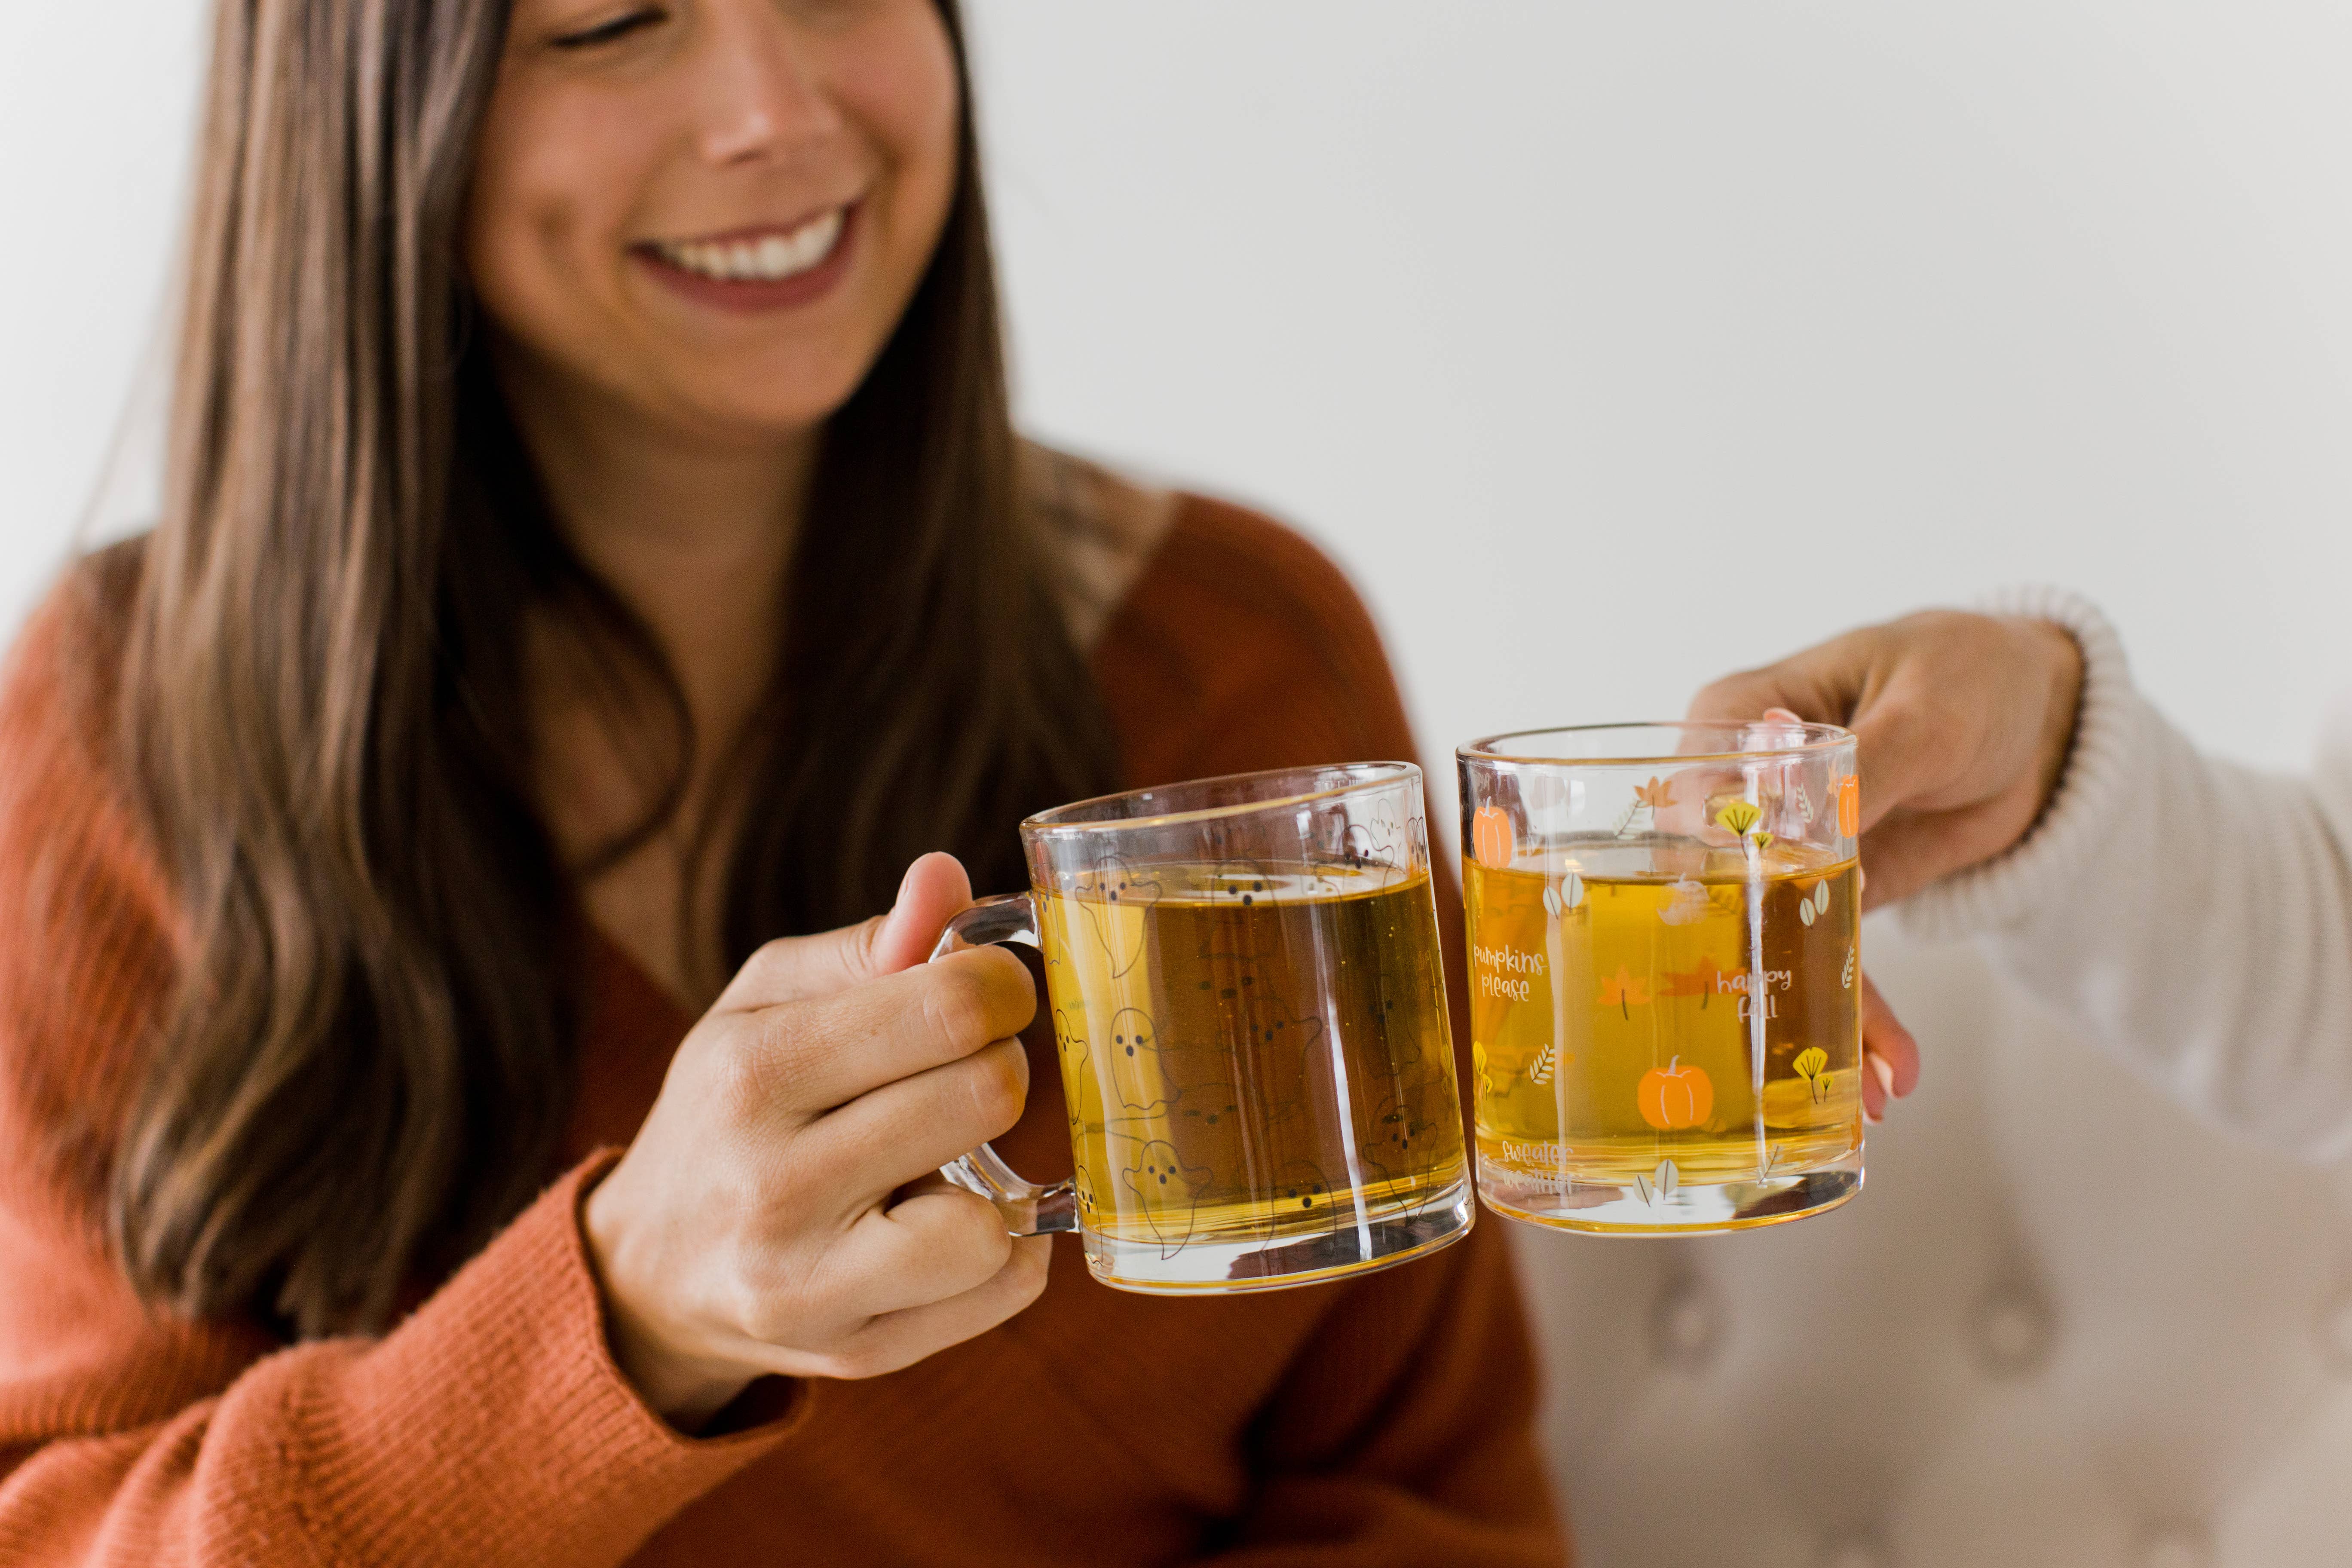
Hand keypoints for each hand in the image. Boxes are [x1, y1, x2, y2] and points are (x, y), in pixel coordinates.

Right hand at [583, 853, 1047, 1429]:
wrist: (649, 1270)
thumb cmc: (731, 1107)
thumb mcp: (768, 1001)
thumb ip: (871, 941)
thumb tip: (946, 879)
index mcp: (750, 1072)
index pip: (946, 1007)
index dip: (999, 986)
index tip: (988, 994)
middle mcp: (771, 1184)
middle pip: (985, 1095)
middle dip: (998, 1068)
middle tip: (962, 1074)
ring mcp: (810, 1284)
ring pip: (993, 1219)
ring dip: (1000, 1175)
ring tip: (950, 1157)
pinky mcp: (854, 1353)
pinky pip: (1001, 1291)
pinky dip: (1009, 1249)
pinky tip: (956, 1219)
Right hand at [1687, 611, 2082, 1119]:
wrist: (2041, 718)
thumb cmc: (1967, 673)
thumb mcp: (1927, 707)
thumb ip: (1865, 762)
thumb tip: (1795, 814)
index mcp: (1734, 723)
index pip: (1689, 805)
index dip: (1698, 877)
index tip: (1729, 942)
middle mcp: (1736, 793)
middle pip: (1719, 894)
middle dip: (1749, 981)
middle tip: (1783, 1059)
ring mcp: (1780, 853)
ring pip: (1774, 945)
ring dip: (1815, 1025)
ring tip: (1862, 1096)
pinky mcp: (1829, 897)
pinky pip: (1827, 965)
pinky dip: (1856, 1019)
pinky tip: (1887, 1072)